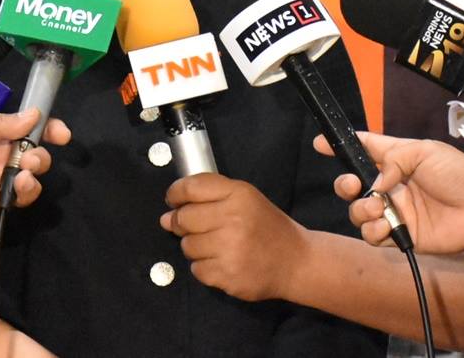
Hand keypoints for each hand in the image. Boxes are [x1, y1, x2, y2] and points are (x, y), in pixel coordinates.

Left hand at [0, 108, 68, 216]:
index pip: (31, 132)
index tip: (62, 134)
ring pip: (22, 187)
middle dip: (40, 161)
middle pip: (33, 162)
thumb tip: (35, 115)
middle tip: (31, 159)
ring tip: (24, 179)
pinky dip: (0, 197)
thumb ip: (0, 124)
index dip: (49, 132)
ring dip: (30, 184)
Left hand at [159, 174, 306, 301]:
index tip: (173, 201)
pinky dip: (204, 267)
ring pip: (187, 246)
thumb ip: (208, 197)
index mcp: (238, 194)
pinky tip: (221, 262)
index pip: (191, 188)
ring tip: (215, 246)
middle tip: (194, 227)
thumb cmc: (267, 226)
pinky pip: (197, 270)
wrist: (296, 261)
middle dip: (182, 223)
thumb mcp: (245, 198)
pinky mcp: (228, 276)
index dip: (175, 193)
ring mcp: (230, 250)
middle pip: (184, 218)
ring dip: (195, 247)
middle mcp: (233, 219)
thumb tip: (167, 216)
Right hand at [317, 132, 463, 254]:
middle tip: (353, 185)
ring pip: (358, 211)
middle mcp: (392, 185)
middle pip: (352, 183)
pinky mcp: (401, 234)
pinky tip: (388, 225)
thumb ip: (392, 160)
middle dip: (344, 183)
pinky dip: (374, 230)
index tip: (320, 143)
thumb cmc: (461, 177)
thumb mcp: (425, 151)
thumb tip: (375, 182)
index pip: (365, 149)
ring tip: (378, 208)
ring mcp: (395, 210)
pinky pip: (372, 234)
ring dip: (361, 209)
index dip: (341, 145)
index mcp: (398, 159)